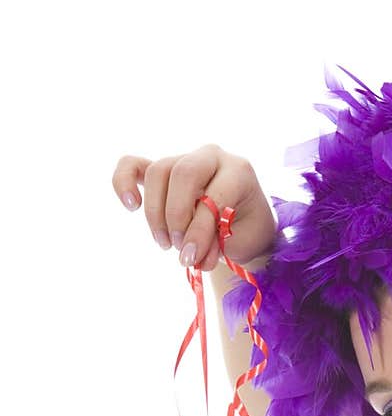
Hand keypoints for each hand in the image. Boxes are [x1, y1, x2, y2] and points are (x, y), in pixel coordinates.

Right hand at [110, 144, 276, 270]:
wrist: (244, 222)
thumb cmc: (245, 230)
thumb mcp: (240, 241)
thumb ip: (216, 245)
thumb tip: (189, 255)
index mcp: (238, 171)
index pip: (212, 194)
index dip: (198, 230)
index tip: (191, 259)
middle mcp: (211, 156)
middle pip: (182, 173)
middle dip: (176, 217)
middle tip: (179, 248)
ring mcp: (184, 158)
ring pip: (158, 173)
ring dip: (156, 213)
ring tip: (166, 244)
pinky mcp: (161, 170)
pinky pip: (132, 165)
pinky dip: (123, 181)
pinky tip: (130, 205)